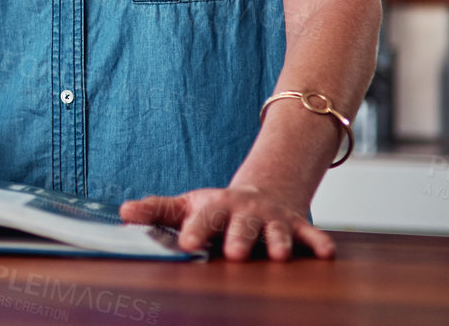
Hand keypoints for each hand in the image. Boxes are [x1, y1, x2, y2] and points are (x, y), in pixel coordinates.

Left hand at [119, 186, 334, 261]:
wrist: (262, 192)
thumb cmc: (217, 208)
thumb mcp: (186, 206)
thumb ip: (156, 210)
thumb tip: (122, 213)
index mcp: (215, 208)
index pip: (202, 219)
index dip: (195, 230)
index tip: (186, 245)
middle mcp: (244, 212)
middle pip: (241, 226)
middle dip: (238, 238)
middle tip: (234, 253)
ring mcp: (271, 219)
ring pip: (276, 232)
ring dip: (277, 242)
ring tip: (278, 256)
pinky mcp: (296, 226)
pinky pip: (310, 234)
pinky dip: (318, 242)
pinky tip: (326, 253)